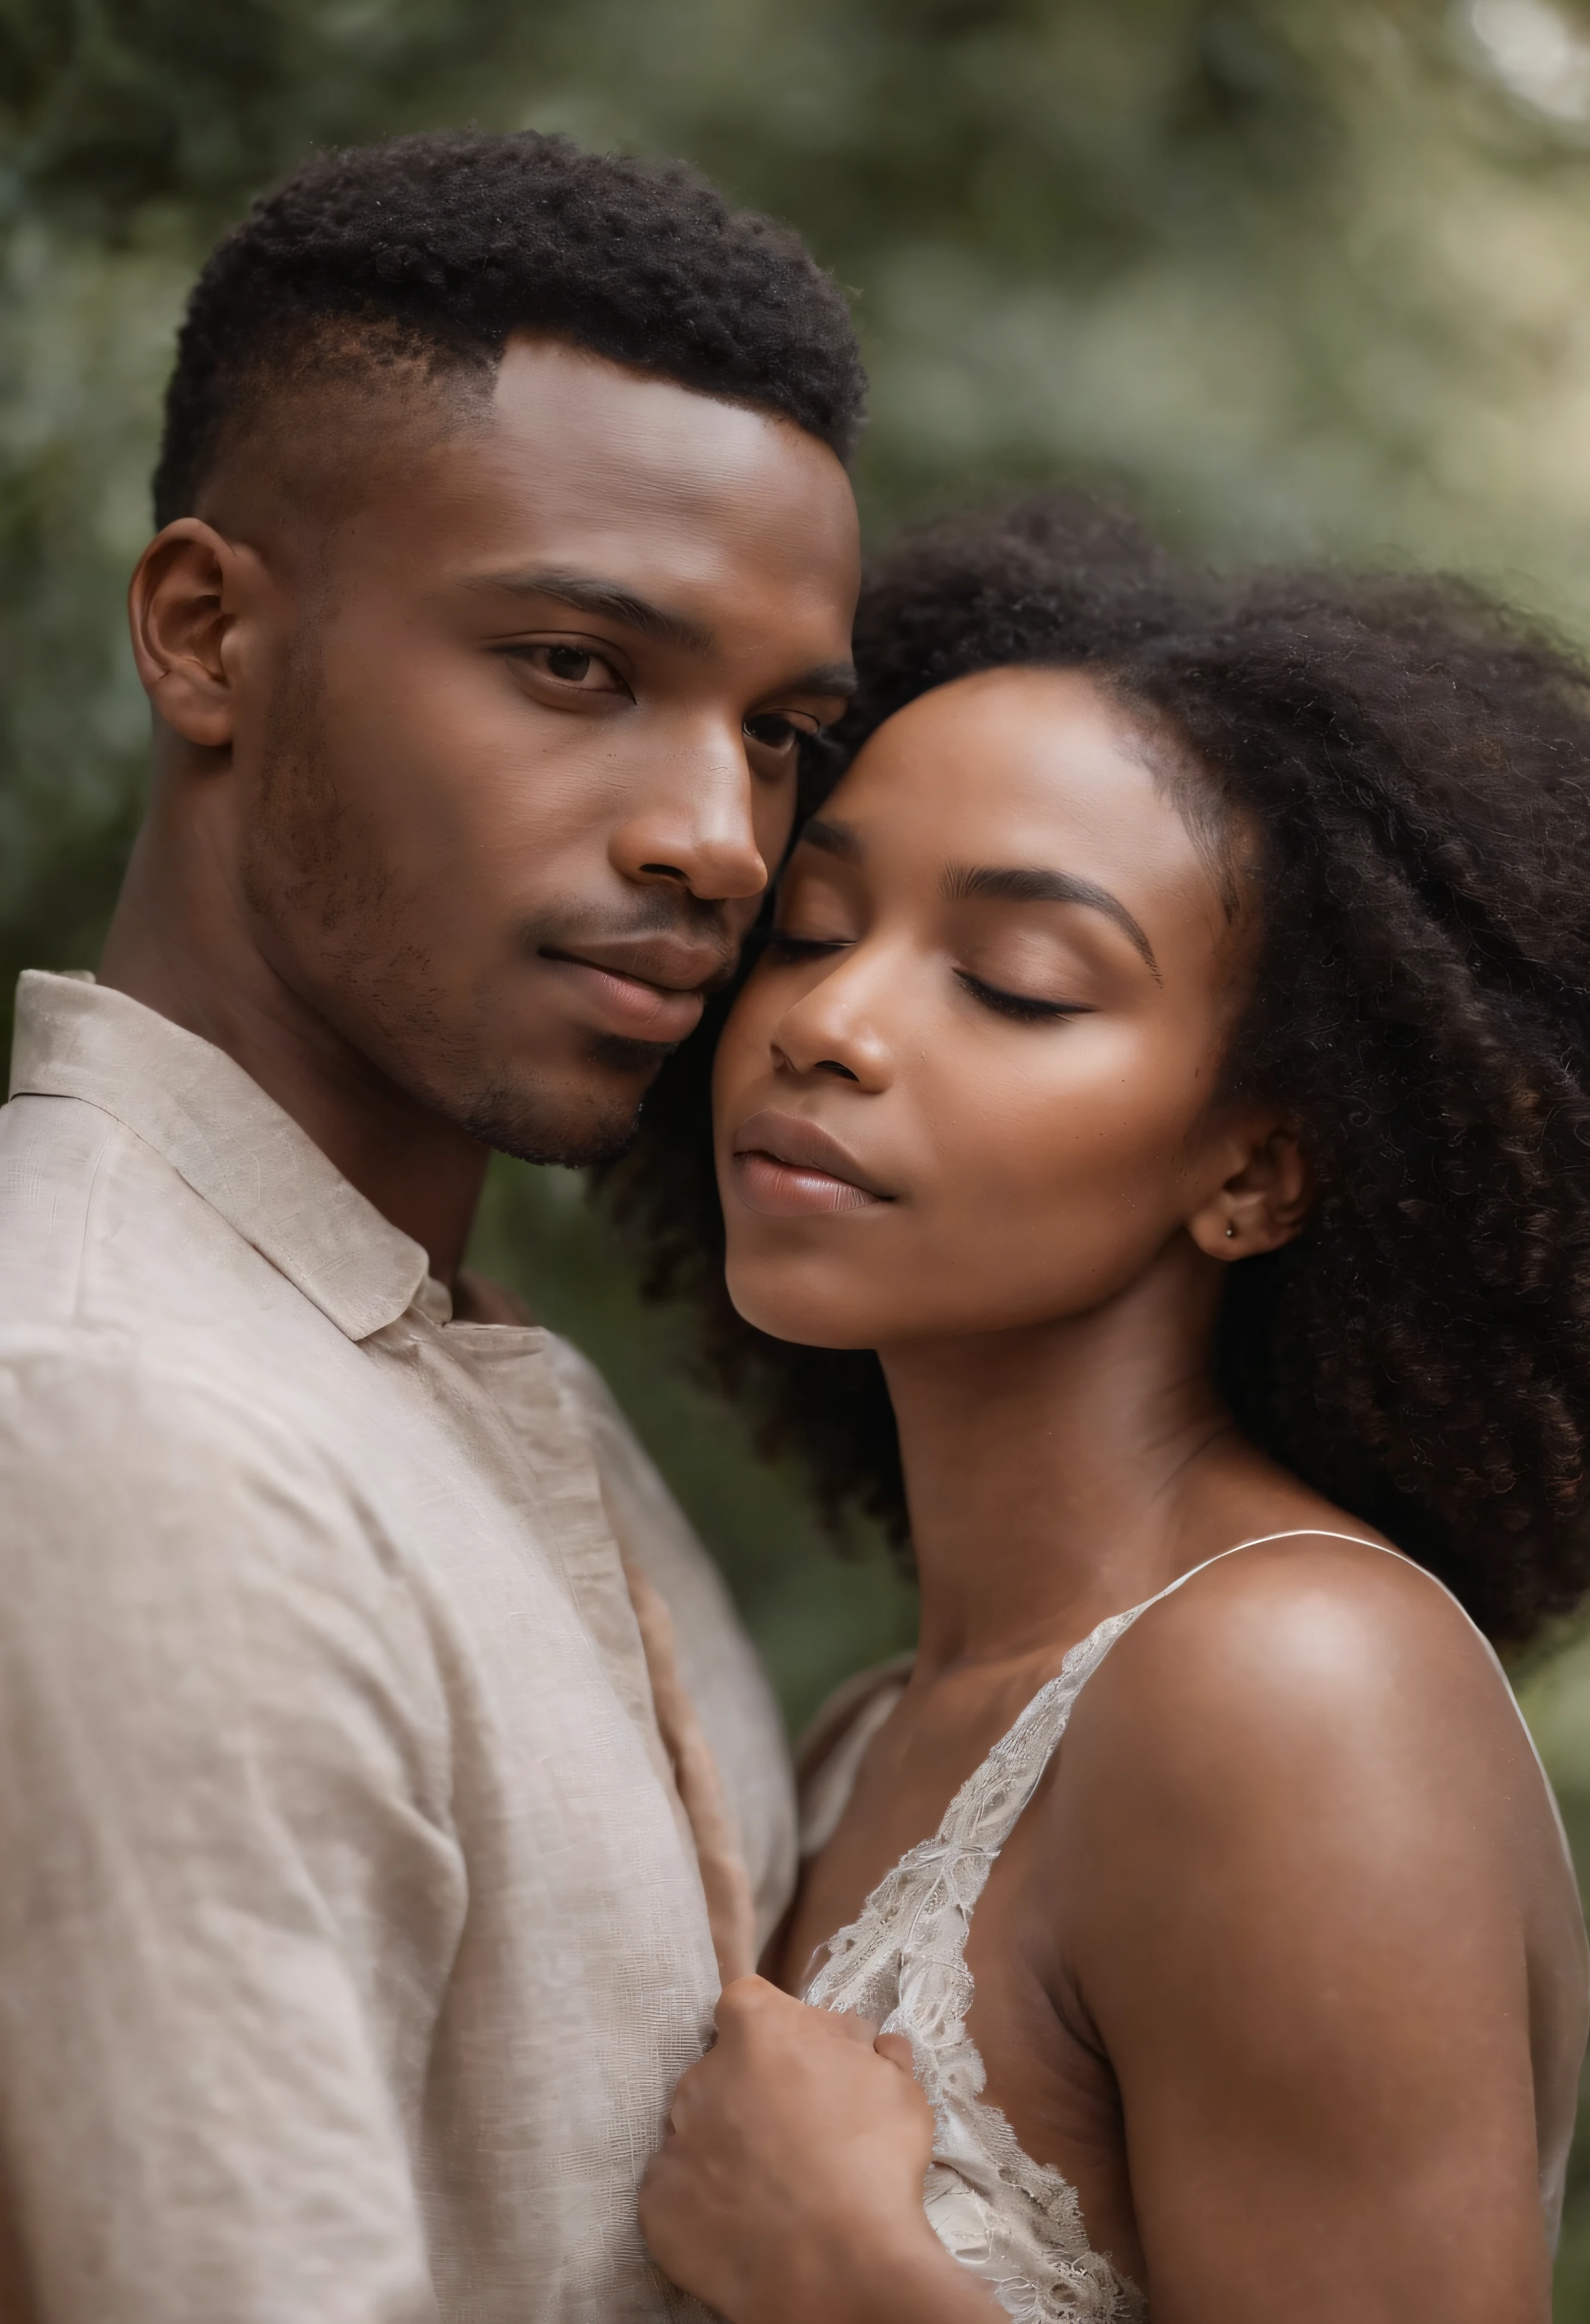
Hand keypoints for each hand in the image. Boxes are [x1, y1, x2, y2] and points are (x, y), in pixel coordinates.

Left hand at [640, 1977, 998, 2323]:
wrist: (843, 2265)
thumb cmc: (875, 2161)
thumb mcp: (897, 2085)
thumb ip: (871, 2052)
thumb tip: (870, 2044)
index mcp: (756, 2027)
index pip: (752, 2005)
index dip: (780, 2034)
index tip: (804, 2065)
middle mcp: (702, 2073)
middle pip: (723, 2070)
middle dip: (754, 2092)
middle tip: (797, 2133)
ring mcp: (674, 2139)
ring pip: (698, 2130)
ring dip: (727, 2147)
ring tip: (774, 2188)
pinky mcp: (656, 2203)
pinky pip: (678, 2190)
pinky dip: (704, 2203)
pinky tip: (745, 2223)